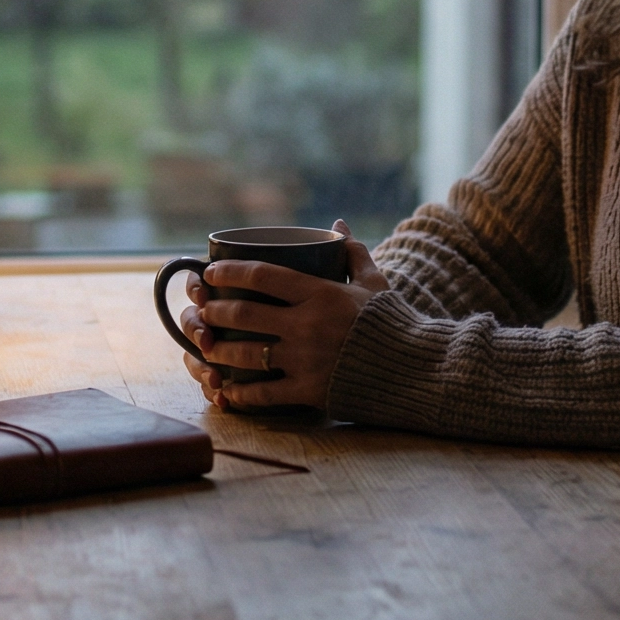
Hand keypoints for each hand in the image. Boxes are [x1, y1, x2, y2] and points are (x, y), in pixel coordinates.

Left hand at [179, 219, 387, 410]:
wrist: (418, 370)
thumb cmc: (393, 322)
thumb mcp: (374, 283)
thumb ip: (352, 253)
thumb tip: (337, 225)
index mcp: (319, 293)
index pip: (261, 275)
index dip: (228, 271)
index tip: (210, 272)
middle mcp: (306, 325)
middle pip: (243, 314)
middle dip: (213, 311)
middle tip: (201, 310)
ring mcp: (305, 360)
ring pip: (245, 354)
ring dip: (217, 350)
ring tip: (204, 346)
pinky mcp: (309, 391)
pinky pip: (264, 395)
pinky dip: (240, 394)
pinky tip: (226, 391)